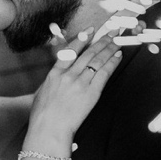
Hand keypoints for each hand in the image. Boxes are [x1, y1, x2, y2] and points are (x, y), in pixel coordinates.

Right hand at [26, 29, 121, 147]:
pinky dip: (112, 63)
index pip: (70, 51)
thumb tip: (58, 77)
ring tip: (118, 39)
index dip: (82, 39)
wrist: (49, 129)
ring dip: (110, 48)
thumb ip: (52, 82)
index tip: (90, 31)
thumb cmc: (42, 116)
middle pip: (88, 53)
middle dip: (102, 40)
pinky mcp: (91, 93)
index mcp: (54, 73)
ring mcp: (80, 83)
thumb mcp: (41, 93)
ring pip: (98, 60)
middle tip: (112, 30)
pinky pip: (104, 73)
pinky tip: (118, 56)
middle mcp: (68, 75)